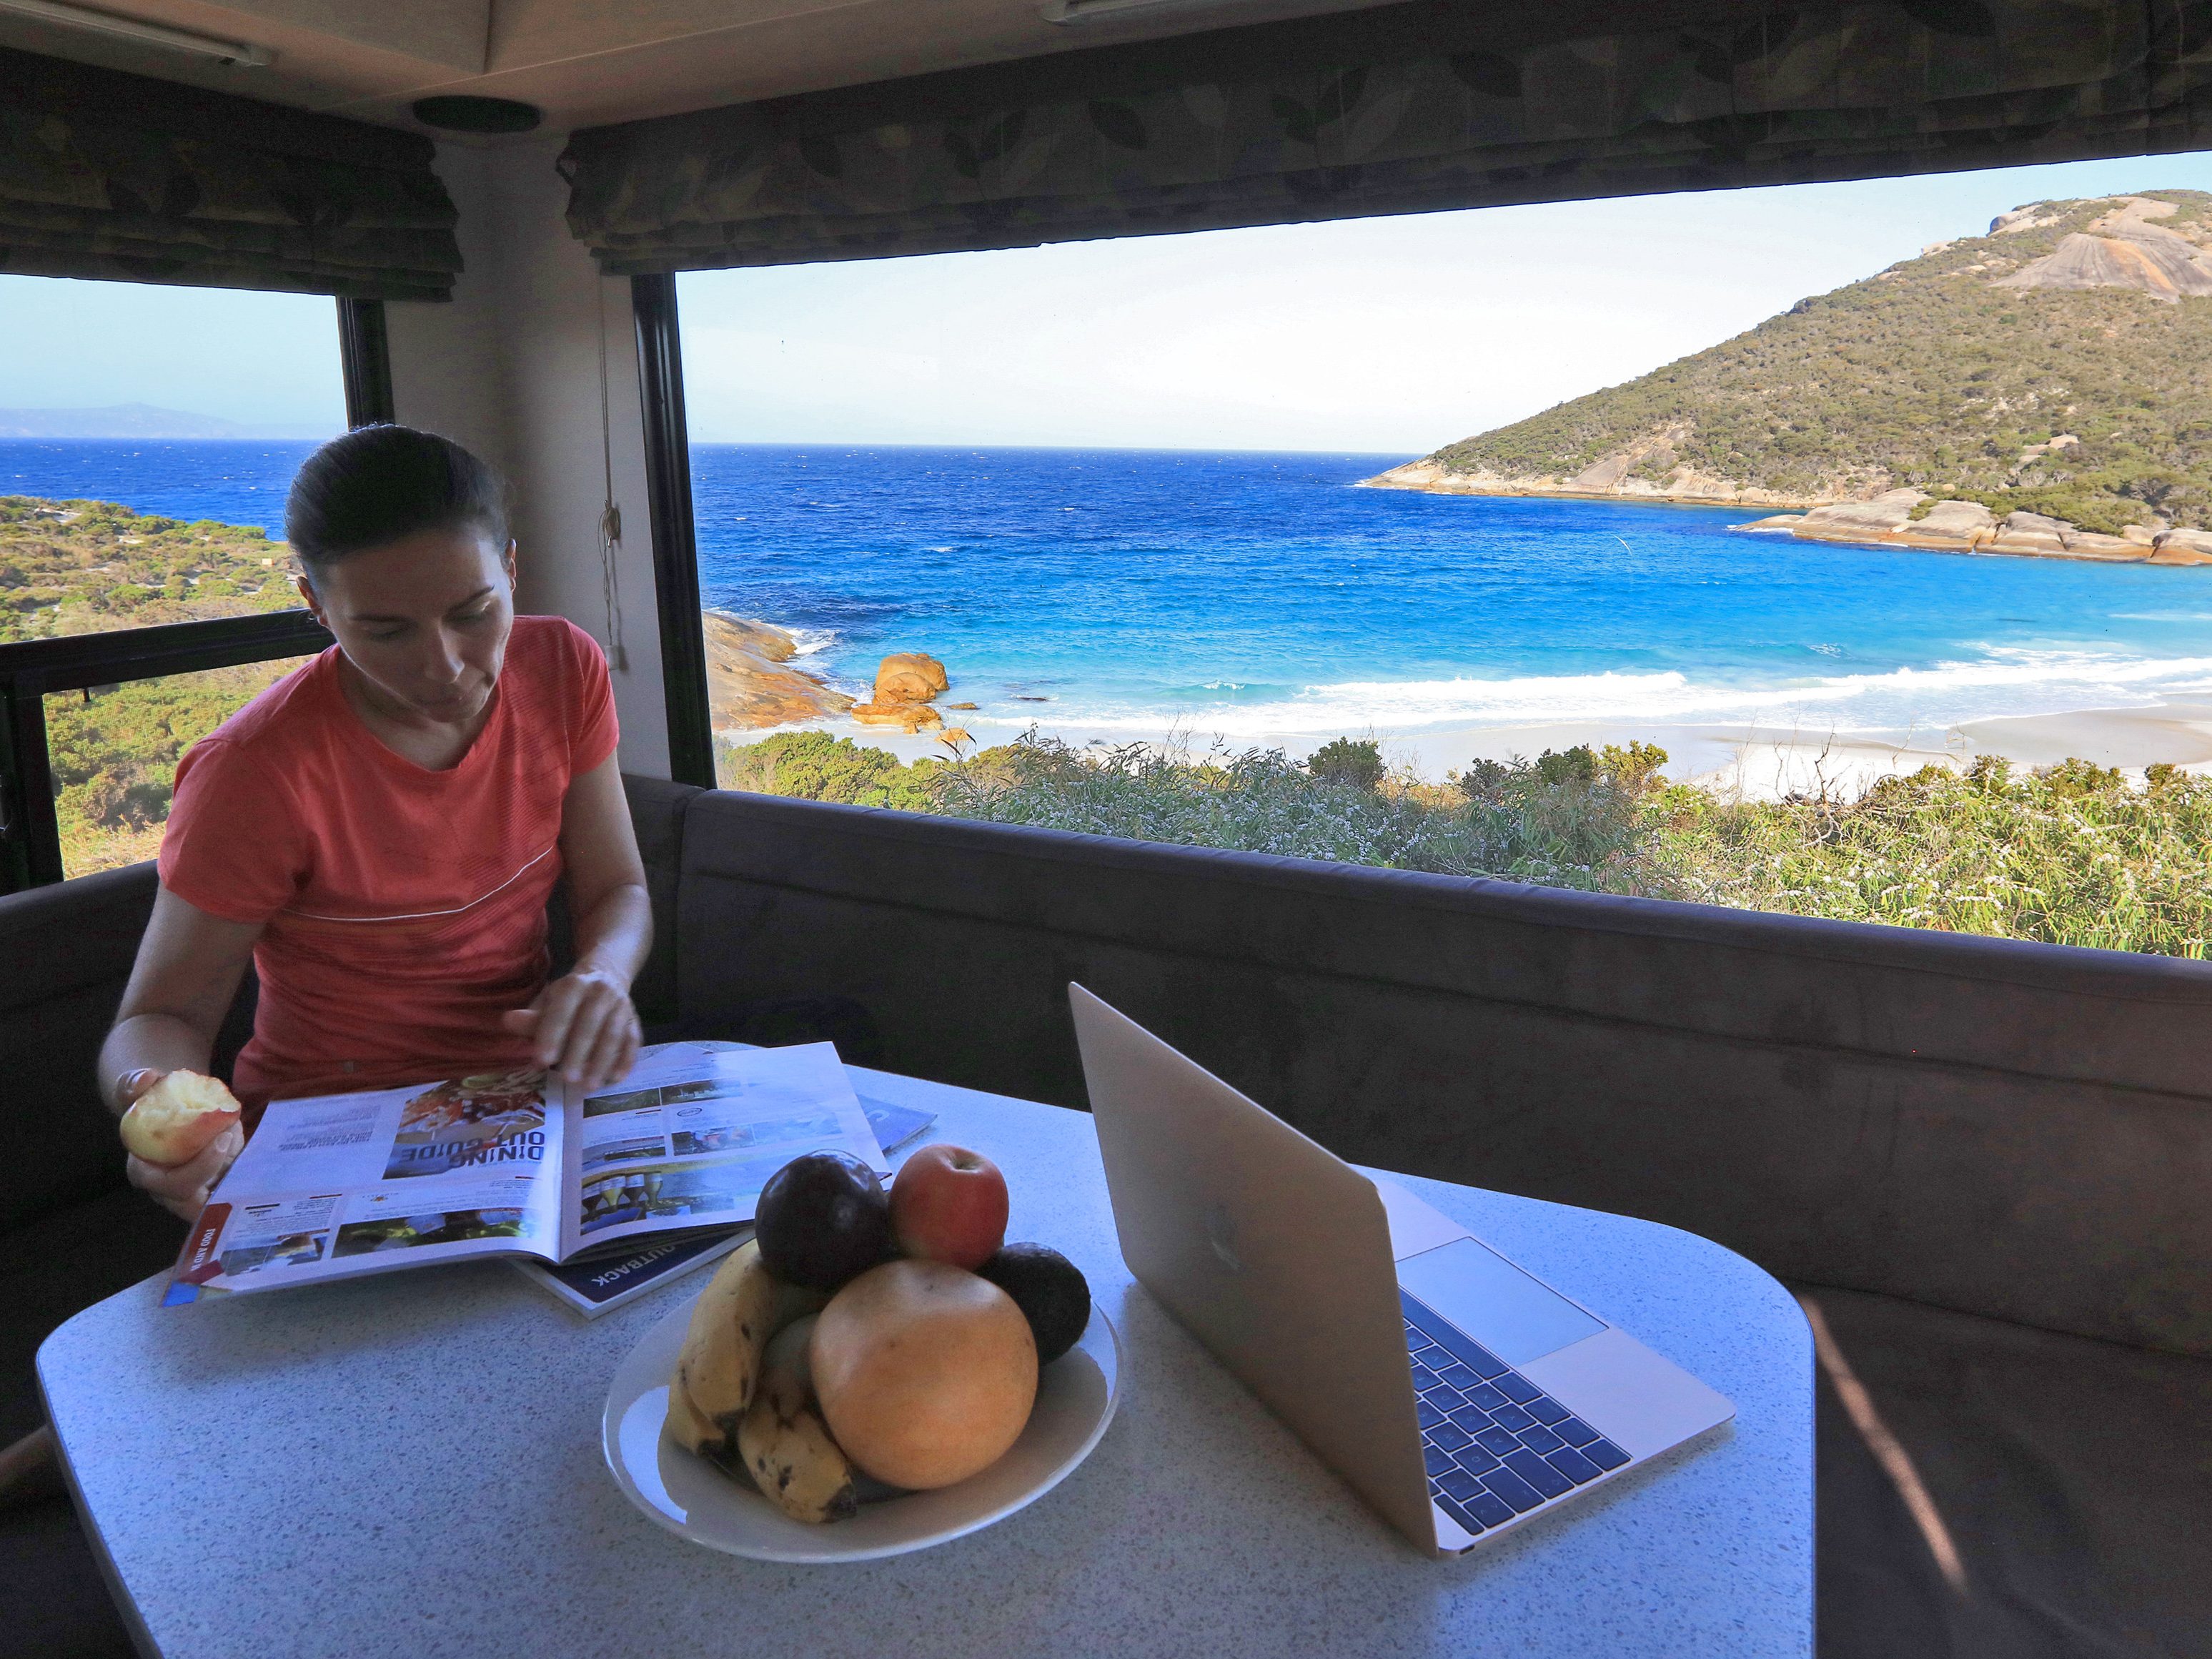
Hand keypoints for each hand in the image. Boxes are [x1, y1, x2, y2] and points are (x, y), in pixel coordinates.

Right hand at [118, 1069, 243, 1221]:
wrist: (169, 1101)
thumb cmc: (152, 1099)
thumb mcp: (138, 1088)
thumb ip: (134, 1083)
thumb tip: (146, 1078)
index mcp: (144, 1172)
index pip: (169, 1186)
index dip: (198, 1169)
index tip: (221, 1138)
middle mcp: (166, 1190)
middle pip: (196, 1202)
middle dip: (222, 1172)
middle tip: (234, 1138)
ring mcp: (191, 1191)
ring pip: (218, 1197)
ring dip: (236, 1170)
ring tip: (237, 1136)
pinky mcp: (211, 1186)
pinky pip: (232, 1188)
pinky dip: (244, 1168)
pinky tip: (246, 1145)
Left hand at [501, 968, 639, 1089]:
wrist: (606, 975)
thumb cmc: (568, 998)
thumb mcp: (548, 1001)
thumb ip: (531, 1018)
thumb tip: (508, 1022)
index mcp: (575, 984)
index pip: (563, 1010)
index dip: (552, 1035)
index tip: (542, 1061)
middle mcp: (601, 992)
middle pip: (590, 1024)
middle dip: (579, 1053)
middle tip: (567, 1079)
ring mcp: (621, 1006)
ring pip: (613, 1034)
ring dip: (602, 1062)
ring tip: (589, 1086)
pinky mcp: (634, 1020)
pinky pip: (633, 1041)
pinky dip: (626, 1060)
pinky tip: (616, 1078)